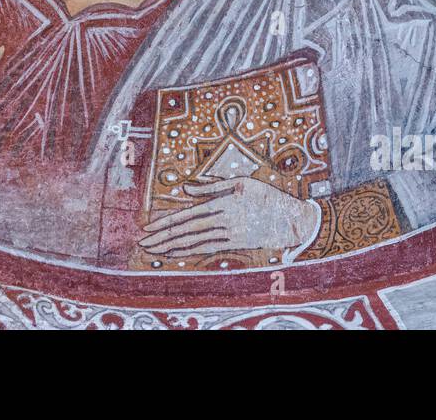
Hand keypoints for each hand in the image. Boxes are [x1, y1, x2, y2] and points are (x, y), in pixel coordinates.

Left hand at [137, 177, 319, 259]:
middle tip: (143, 242)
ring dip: (171, 246)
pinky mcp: (234, 245)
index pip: (188, 215)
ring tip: (154, 249)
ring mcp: (229, 236)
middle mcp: (224, 222)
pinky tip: (175, 253)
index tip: (149, 227)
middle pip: (187, 231)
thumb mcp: (241, 182)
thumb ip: (212, 186)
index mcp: (223, 204)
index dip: (166, 222)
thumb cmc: (267, 195)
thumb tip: (186, 188)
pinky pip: (206, 249)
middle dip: (162, 237)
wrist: (292, 220)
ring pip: (194, 242)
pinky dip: (188, 251)